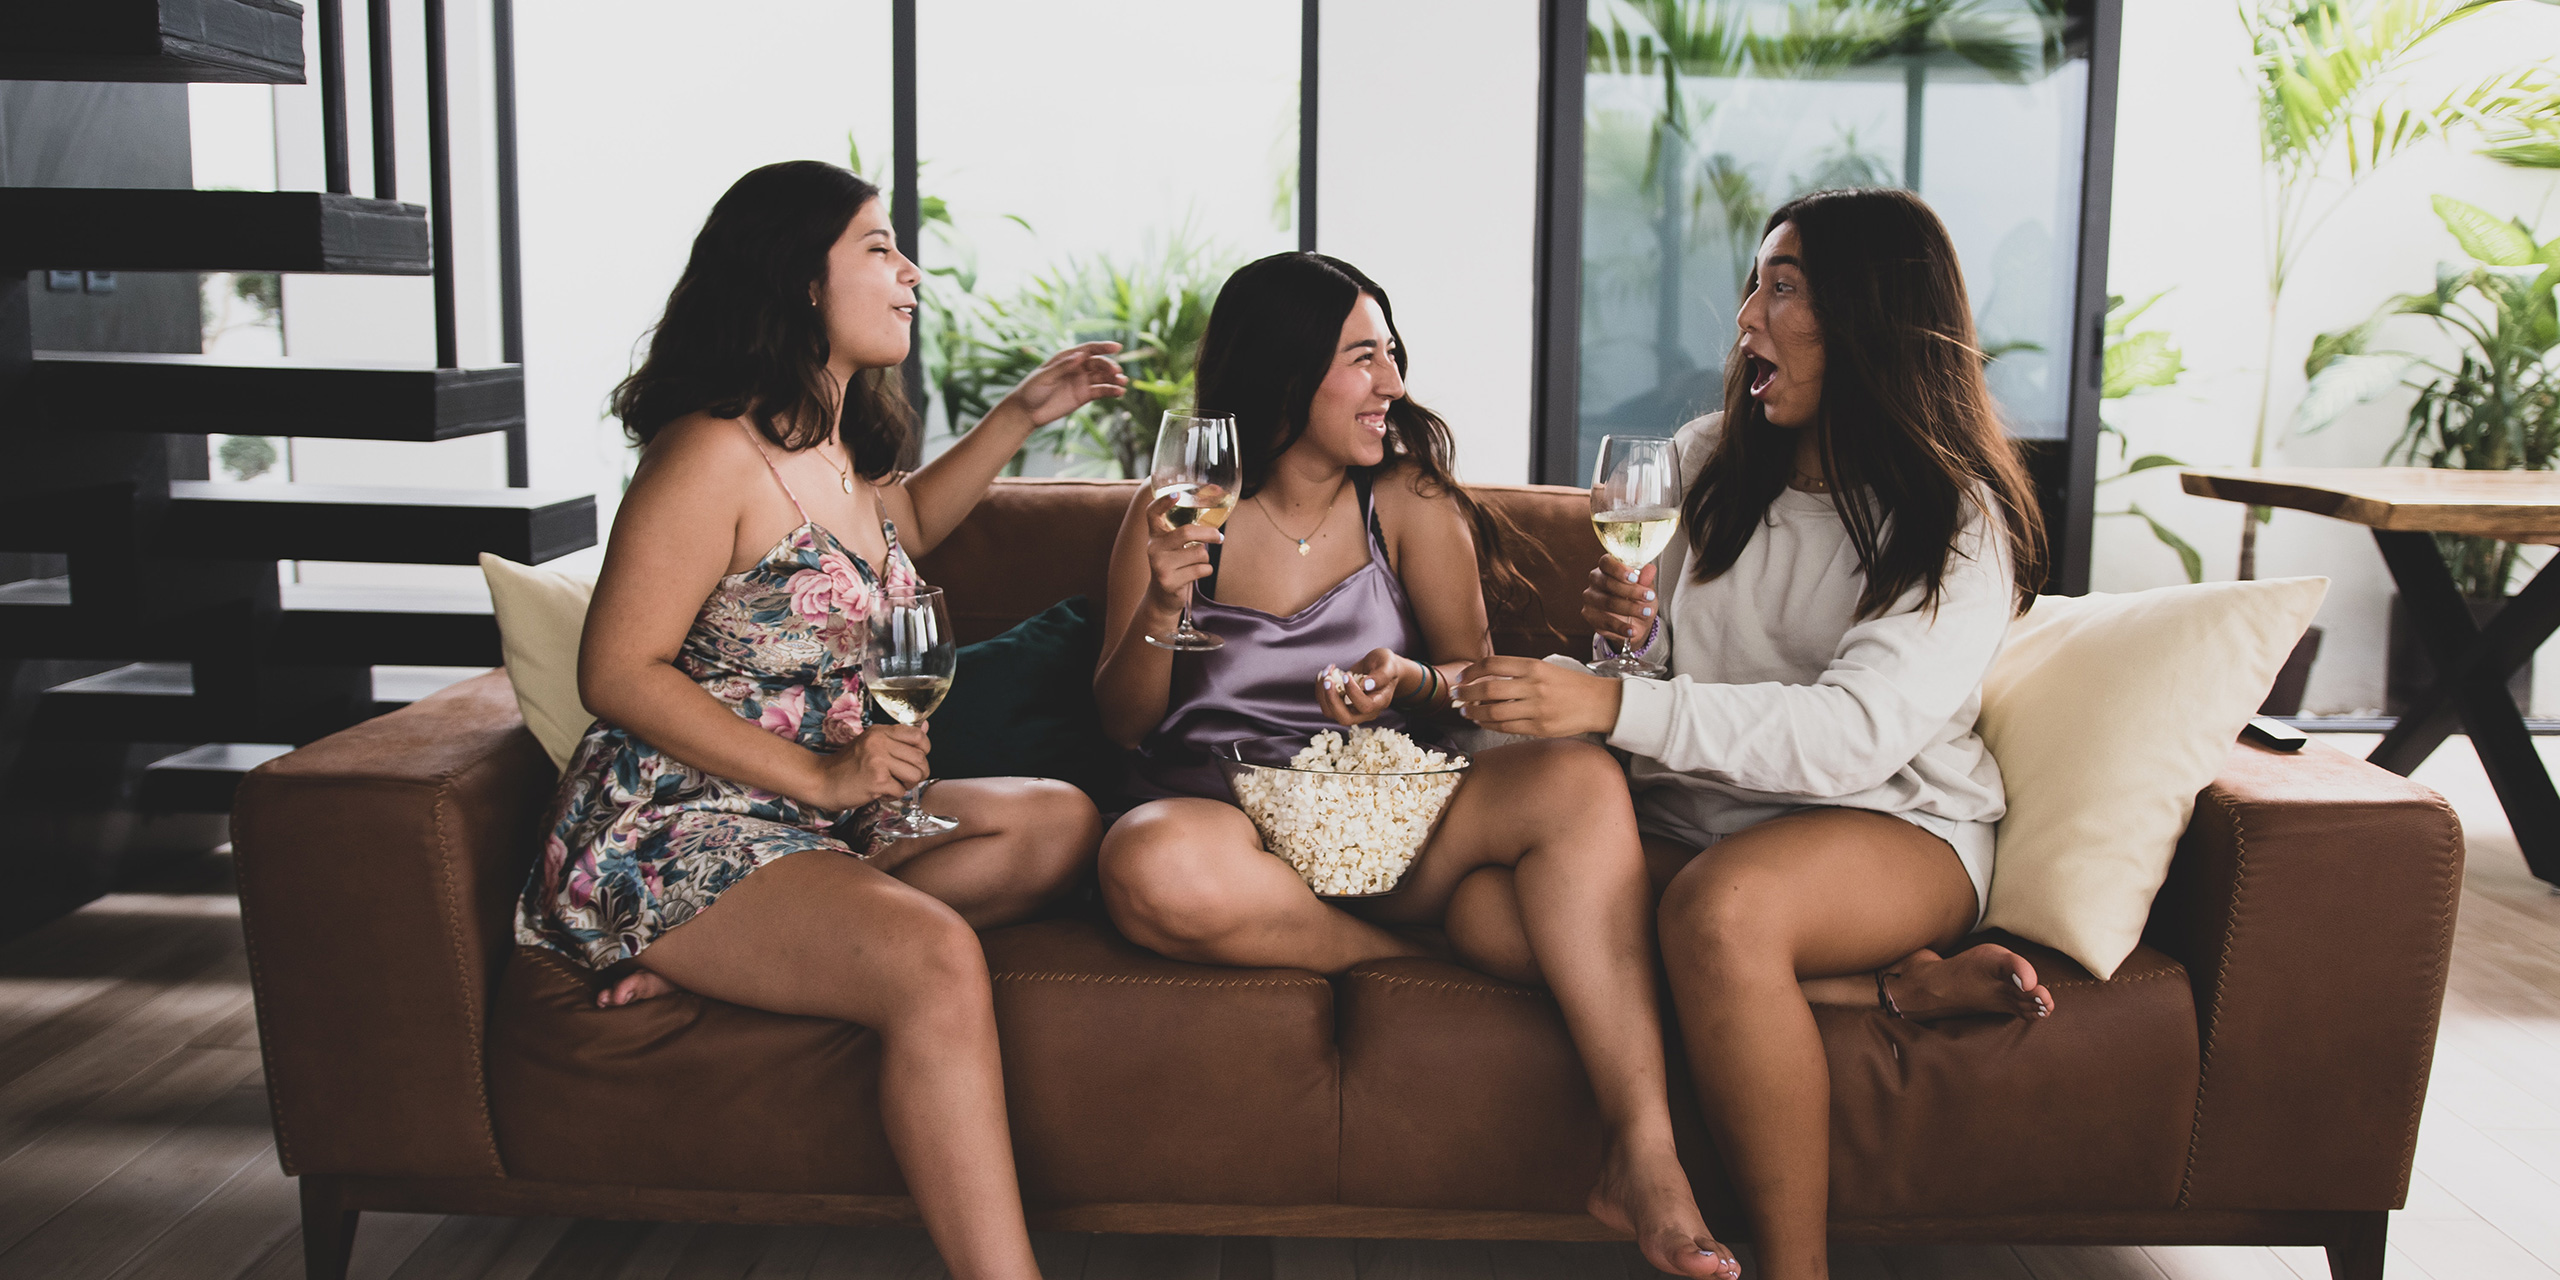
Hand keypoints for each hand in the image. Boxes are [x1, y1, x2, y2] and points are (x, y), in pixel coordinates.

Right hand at [815, 722, 930, 808]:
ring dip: (906, 785)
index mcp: (880, 731)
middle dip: (918, 773)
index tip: (915, 759)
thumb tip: (926, 727)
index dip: (924, 750)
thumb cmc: (847, 765)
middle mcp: (879, 742)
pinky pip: (900, 791)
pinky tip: (879, 792)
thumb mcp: (871, 743)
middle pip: (920, 759)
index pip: (918, 735)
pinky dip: (892, 796)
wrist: (821, 780)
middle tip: (903, 778)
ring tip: (891, 785)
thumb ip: (898, 737)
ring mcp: (877, 761)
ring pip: (915, 775)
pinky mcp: (876, 780)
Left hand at [995, 341, 1127, 427]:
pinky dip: (1111, 391)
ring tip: (1123, 382)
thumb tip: (1081, 355)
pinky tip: (1119, 393)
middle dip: (1109, 366)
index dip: (1103, 347)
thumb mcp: (1045, 377)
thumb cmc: (1031, 390)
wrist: (1026, 412)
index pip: (1089, 349)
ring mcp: (1081, 382)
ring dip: (1114, 378)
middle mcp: (1077, 368)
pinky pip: (1101, 391)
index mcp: (1067, 358)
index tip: (1117, 347)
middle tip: (1116, 372)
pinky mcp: (1084, 396)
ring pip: (1102, 377)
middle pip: (1098, 363)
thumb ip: (1063, 367)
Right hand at [1141, 488, 1220, 611]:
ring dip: (1206, 558)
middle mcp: (1153, 548)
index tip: (1177, 494)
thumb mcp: (1172, 547)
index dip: (1163, 502)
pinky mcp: (1169, 581)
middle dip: (1209, 534)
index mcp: (1155, 535)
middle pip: (1187, 532)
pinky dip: (1206, 571)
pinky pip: (1201, 570)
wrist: (1161, 598)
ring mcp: (1159, 566)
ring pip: (1199, 553)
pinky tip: (1195, 574)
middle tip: (1219, 537)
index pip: (1152, 513)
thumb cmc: (1174, 566)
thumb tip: (1215, 511)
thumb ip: (1184, 532)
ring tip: (1197, 563)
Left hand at [1316, 647, 1414, 726]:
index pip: (1365, 706)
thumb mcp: (1387, 664)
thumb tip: (1366, 685)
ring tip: (1326, 672)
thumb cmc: (1385, 664)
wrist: (1379, 667)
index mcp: (1380, 702)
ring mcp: (1352, 710)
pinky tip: (1326, 673)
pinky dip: (1321, 689)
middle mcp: (1366, 712)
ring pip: (1331, 712)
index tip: (1346, 675)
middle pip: (1345, 718)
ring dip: (1323, 693)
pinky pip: (1326, 703)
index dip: (1353, 692)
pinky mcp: (1341, 705)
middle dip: (1332, 699)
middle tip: (1328, 679)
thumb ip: (1381, 675)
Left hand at [1452, 656, 1622, 738]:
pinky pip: (1506, 727)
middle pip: (1488, 689)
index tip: (1462, 677)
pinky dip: (1489, 725)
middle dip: (1466, 693)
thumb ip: (1517, 672)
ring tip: (1466, 711)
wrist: (1599, 703)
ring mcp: (1537, 709)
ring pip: (1494, 712)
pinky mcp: (1539, 728)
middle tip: (1456, 696)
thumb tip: (1483, 679)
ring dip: (1474, 713)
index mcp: (1534, 667)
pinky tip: (1483, 722)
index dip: (1471, 671)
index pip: (1493, 664)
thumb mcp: (1545, 669)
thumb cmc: (1570, 685)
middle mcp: (1534, 686)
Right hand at [1583, 555, 1657, 647]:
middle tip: (1648, 597)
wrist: (1635, 622)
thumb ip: (1646, 579)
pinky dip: (1621, 627)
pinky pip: (1605, 622)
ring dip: (1630, 609)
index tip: (1635, 578)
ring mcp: (1590, 598)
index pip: (1606, 562)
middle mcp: (1595, 580)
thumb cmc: (1638, 599)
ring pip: (1607, 602)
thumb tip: (1650, 569)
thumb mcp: (1646, 588)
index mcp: (1607, 568)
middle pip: (1607, 583)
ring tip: (1646, 613)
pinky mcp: (1590, 616)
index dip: (1619, 569)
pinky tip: (1633, 630)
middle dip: (1631, 591)